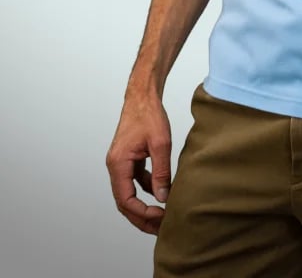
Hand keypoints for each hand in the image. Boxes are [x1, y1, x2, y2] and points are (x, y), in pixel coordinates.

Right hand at [106, 92, 171, 234]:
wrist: (142, 96)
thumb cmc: (149, 115)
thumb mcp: (160, 143)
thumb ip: (161, 172)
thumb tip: (163, 197)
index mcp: (118, 163)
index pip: (125, 199)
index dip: (141, 212)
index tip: (159, 216)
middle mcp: (115, 166)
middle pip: (124, 202)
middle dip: (141, 217)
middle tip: (159, 227)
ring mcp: (121, 163)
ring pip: (129, 193)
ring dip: (143, 206)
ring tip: (161, 216)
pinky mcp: (129, 159)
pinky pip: (135, 182)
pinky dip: (146, 190)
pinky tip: (161, 193)